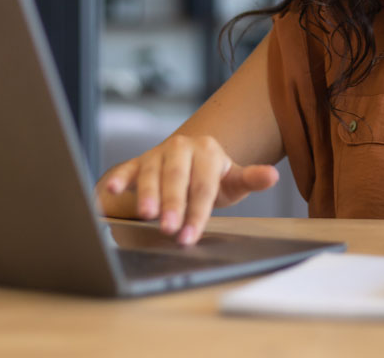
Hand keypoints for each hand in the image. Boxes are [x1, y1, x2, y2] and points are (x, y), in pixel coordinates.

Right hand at [95, 134, 278, 244]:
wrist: (189, 163)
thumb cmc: (212, 178)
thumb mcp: (233, 180)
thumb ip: (251, 179)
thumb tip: (273, 176)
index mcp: (208, 151)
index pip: (203, 185)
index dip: (197, 212)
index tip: (190, 236)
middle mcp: (182, 147)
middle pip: (177, 177)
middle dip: (173, 204)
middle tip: (169, 229)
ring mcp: (158, 152)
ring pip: (152, 173)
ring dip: (148, 193)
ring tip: (146, 215)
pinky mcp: (138, 160)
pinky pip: (127, 168)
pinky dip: (119, 178)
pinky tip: (110, 189)